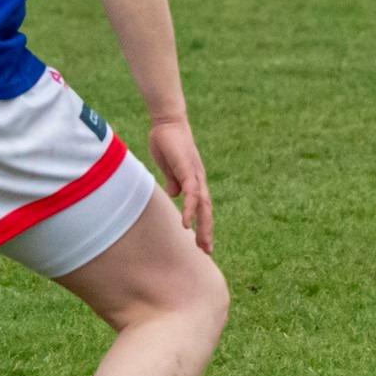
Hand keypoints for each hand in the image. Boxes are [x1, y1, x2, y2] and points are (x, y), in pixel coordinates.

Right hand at [148, 118, 214, 253]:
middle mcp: (199, 181)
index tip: (201, 244)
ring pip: (203, 205)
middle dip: (207, 232)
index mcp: (194, 181)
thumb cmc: (168, 144)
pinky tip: (187, 222)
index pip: (201, 207)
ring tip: (202, 245)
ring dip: (203, 226)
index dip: (203, 225)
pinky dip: (191, 209)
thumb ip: (174, 181)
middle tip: (207, 252)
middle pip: (207, 210)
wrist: (168, 123)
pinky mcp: (188, 170)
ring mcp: (195, 175)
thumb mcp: (169, 168)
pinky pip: (191, 193)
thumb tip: (175, 195)